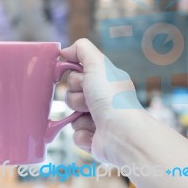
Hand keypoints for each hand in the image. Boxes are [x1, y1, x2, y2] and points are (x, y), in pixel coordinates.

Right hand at [61, 39, 141, 163]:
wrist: (122, 133)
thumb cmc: (112, 98)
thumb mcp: (98, 64)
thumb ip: (81, 49)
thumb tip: (65, 50)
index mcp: (105, 82)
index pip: (76, 76)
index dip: (75, 78)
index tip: (82, 80)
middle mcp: (103, 100)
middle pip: (71, 95)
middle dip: (76, 98)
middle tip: (89, 101)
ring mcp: (98, 120)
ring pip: (71, 115)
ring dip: (79, 117)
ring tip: (94, 119)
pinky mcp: (94, 139)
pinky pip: (75, 134)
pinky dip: (83, 134)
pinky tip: (95, 133)